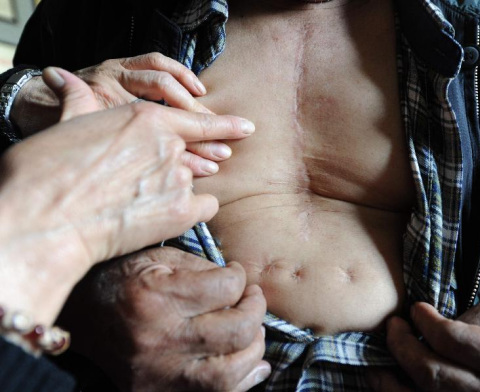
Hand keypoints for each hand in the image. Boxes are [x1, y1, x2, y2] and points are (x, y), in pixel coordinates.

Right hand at [0, 68, 253, 323]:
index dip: (225, 125)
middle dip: (181, 169)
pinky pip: (204, 208)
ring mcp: (179, 176)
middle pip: (189, 157)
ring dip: (172, 192)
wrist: (47, 218)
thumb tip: (61, 76)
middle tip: (156, 184)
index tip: (247, 127)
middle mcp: (169, 144)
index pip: (198, 120)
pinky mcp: (181, 210)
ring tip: (139, 203)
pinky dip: (190, 212)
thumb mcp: (64, 125)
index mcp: (145, 118)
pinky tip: (164, 216)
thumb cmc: (49, 171)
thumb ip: (78, 101)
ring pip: (190, 184)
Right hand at [58, 247, 270, 391]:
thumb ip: (203, 268)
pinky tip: (251, 363)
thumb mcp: (160, 257)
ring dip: (254, 349)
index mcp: (156, 296)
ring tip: (251, 330)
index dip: (240, 277)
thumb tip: (242, 287)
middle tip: (251, 300)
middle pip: (235, 332)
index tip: (236, 274)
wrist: (82, 313)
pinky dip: (243, 381)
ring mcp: (157, 373)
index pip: (226, 288)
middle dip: (255, 311)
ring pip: (230, 373)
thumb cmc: (125, 278)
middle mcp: (158, 339)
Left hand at [368, 300, 479, 391]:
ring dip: (392, 381)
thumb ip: (459, 325)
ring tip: (375, 364)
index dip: (426, 323)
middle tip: (393, 327)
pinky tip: (390, 383)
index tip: (414, 310)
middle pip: (435, 375)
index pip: (454, 341)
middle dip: (402, 348)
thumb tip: (417, 330)